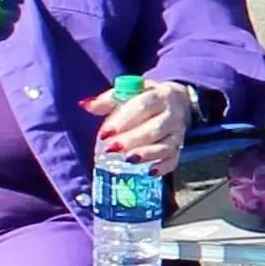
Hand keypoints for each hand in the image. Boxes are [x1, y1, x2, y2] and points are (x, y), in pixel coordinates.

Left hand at [82, 80, 197, 175]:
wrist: (179, 101)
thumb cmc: (147, 98)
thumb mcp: (130, 93)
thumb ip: (107, 100)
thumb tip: (84, 105)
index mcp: (158, 96)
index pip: (142, 106)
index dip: (123, 121)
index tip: (105, 133)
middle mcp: (172, 114)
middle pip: (154, 129)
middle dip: (132, 140)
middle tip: (111, 148)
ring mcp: (178, 133)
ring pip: (165, 145)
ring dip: (146, 154)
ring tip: (128, 160)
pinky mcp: (180, 147)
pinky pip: (174, 159)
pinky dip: (163, 167)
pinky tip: (150, 172)